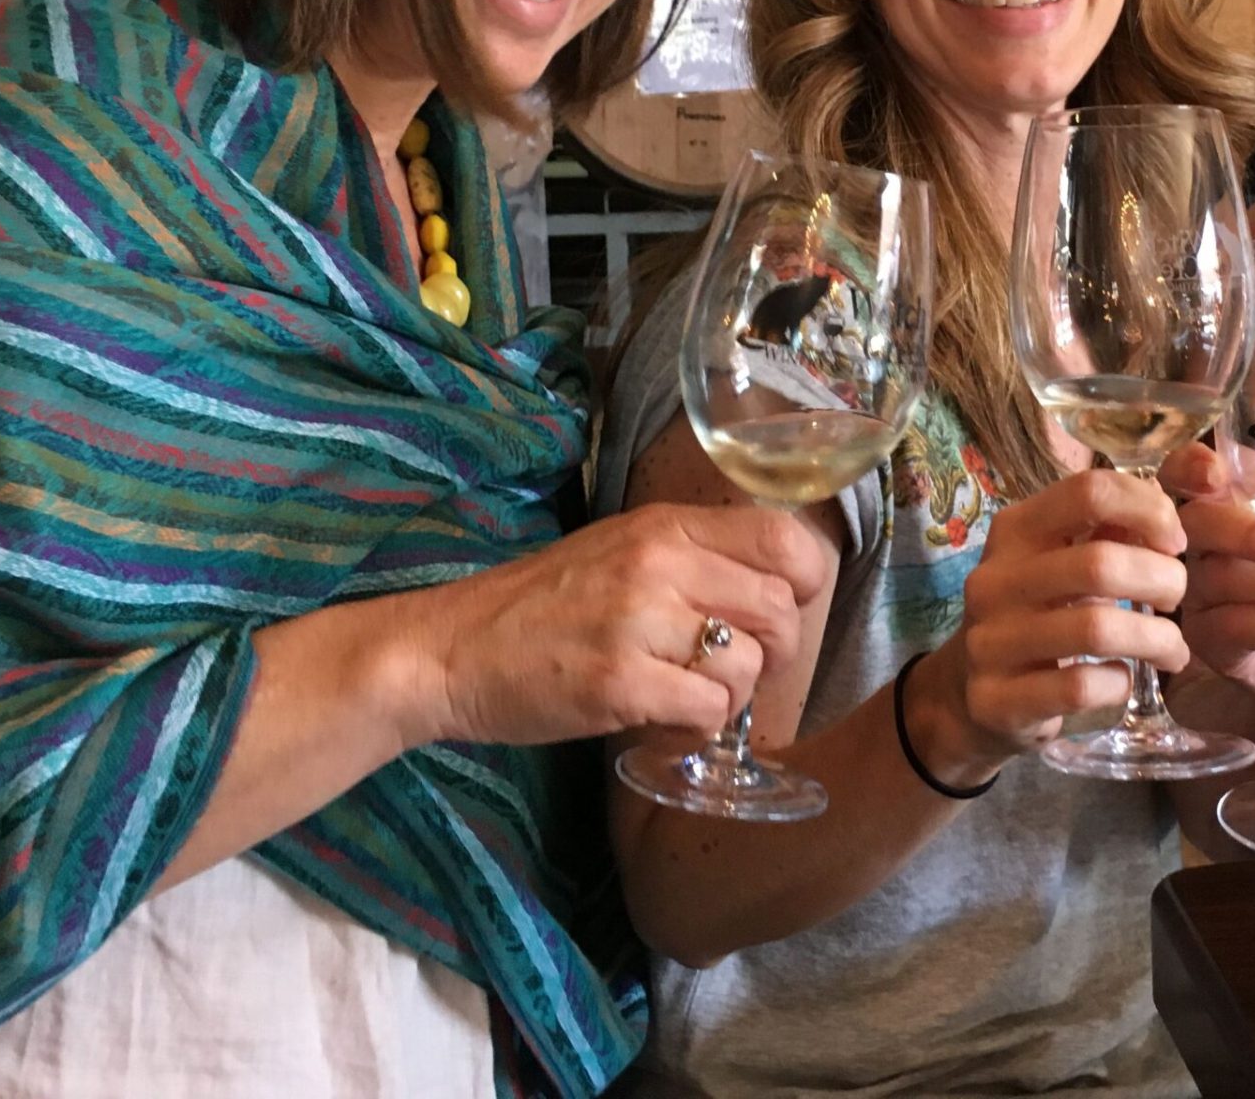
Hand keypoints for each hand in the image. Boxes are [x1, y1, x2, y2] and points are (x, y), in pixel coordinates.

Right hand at [398, 505, 829, 747]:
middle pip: (780, 609)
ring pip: (749, 666)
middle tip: (735, 670)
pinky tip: (664, 722)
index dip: (804, 584)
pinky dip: (698, 728)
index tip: (780, 613)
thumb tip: (773, 586)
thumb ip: (691, 558)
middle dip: (774, 653)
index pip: (784, 539)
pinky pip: (709, 712)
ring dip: (731, 697)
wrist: (450, 651)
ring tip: (687, 699)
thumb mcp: (619, 551)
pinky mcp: (621, 683)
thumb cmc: (540, 607)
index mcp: (666, 526)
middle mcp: (661, 563)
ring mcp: (641, 622)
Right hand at [919, 469, 1190, 772]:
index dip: (1149, 512)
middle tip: (1177, 600)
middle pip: (1099, 564)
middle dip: (1162, 580)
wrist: (971, 695)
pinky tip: (1123, 679)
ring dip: (1154, 639)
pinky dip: (1119, 682)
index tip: (1176, 543)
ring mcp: (989, 642)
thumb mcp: (1060, 563)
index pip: (1088, 492)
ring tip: (1172, 650)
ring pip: (1095, 629)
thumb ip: (1107, 532)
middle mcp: (993, 580)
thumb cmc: (1036, 615)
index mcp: (1014, 530)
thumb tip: (1164, 511)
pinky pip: (1080, 687)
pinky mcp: (995, 700)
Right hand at [1159, 442, 1254, 713]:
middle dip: (1236, 530)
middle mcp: (1203, 541)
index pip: (1181, 470)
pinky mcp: (1213, 642)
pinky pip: (1239, 629)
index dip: (1189, 467)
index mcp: (1232, 498)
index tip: (1216, 473)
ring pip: (1226, 580)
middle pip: (1194, 524)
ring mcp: (1201, 593)